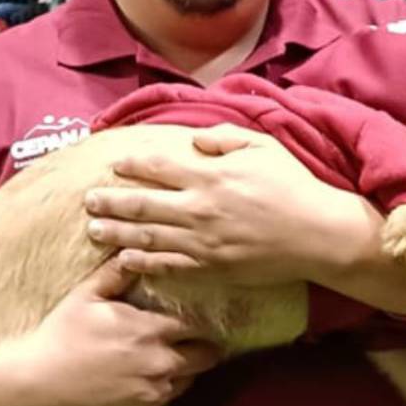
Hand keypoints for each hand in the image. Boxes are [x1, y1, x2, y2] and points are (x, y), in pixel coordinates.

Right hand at [3, 259, 221, 405]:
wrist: (39, 387)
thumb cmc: (61, 337)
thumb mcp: (85, 297)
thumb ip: (116, 274)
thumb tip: (132, 249)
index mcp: (148, 330)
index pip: (197, 325)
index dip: (198, 321)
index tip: (194, 319)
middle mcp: (160, 363)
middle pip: (206, 356)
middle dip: (203, 347)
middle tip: (193, 341)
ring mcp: (155, 391)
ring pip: (191, 378)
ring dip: (185, 369)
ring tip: (168, 359)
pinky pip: (169, 398)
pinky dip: (164, 388)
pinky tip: (145, 378)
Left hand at [83, 125, 361, 287]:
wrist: (316, 234)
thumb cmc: (293, 186)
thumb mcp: (263, 146)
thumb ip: (225, 138)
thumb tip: (194, 142)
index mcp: (209, 175)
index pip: (159, 167)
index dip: (133, 165)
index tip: (114, 164)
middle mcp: (198, 208)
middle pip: (142, 205)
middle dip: (111, 203)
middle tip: (88, 202)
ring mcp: (202, 241)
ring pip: (147, 238)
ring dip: (117, 234)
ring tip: (93, 232)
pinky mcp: (210, 267)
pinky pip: (168, 266)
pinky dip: (143, 264)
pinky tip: (125, 261)